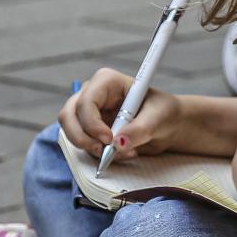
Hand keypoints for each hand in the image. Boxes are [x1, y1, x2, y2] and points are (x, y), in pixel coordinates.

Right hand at [58, 67, 183, 161]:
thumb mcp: (157, 119)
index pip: (85, 101)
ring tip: (124, 151)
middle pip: (68, 115)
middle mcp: (92, 94)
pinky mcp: (90, 130)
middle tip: (102, 152)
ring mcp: (88, 113)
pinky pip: (83, 145)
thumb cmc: (164, 113)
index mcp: (107, 81)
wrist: (167, 126)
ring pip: (71, 132)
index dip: (92, 123)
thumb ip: (139, 130)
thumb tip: (118, 143)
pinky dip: (99, 154)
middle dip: (82, 138)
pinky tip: (123, 152)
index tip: (109, 139)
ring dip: (94, 149)